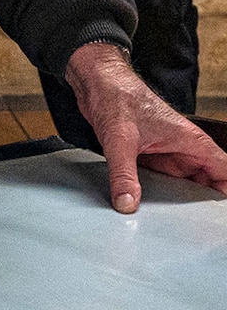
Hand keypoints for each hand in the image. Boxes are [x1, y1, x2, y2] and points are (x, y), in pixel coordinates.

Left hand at [66, 42, 226, 211]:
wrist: (96, 81)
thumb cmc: (117, 96)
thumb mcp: (120, 139)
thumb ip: (123, 174)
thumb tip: (127, 202)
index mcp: (191, 141)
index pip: (224, 171)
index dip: (225, 192)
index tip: (215, 215)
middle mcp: (182, 148)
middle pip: (206, 182)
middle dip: (201, 203)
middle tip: (192, 228)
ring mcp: (166, 152)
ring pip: (184, 183)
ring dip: (179, 199)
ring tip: (173, 223)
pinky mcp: (148, 155)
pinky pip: (162, 179)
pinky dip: (159, 193)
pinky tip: (149, 206)